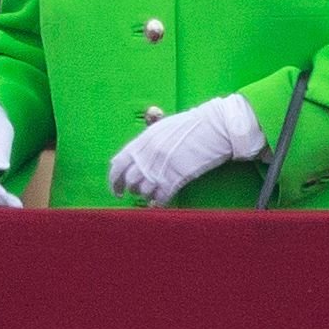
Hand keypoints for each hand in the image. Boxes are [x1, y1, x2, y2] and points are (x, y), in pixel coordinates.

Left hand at [108, 93, 265, 205]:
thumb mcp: (163, 127)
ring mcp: (161, 167)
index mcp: (142, 140)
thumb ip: (146, 140)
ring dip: (145, 196)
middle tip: (134, 194)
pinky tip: (160, 203)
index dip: (114, 179)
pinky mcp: (176, 178)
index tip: (116, 189)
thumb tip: (133, 154)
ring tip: (151, 195)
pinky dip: (158, 202)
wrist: (214, 127)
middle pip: (129, 180)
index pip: (118, 163)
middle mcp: (148, 155)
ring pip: (143, 190)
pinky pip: (160, 197)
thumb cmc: (190, 126)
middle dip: (130, 189)